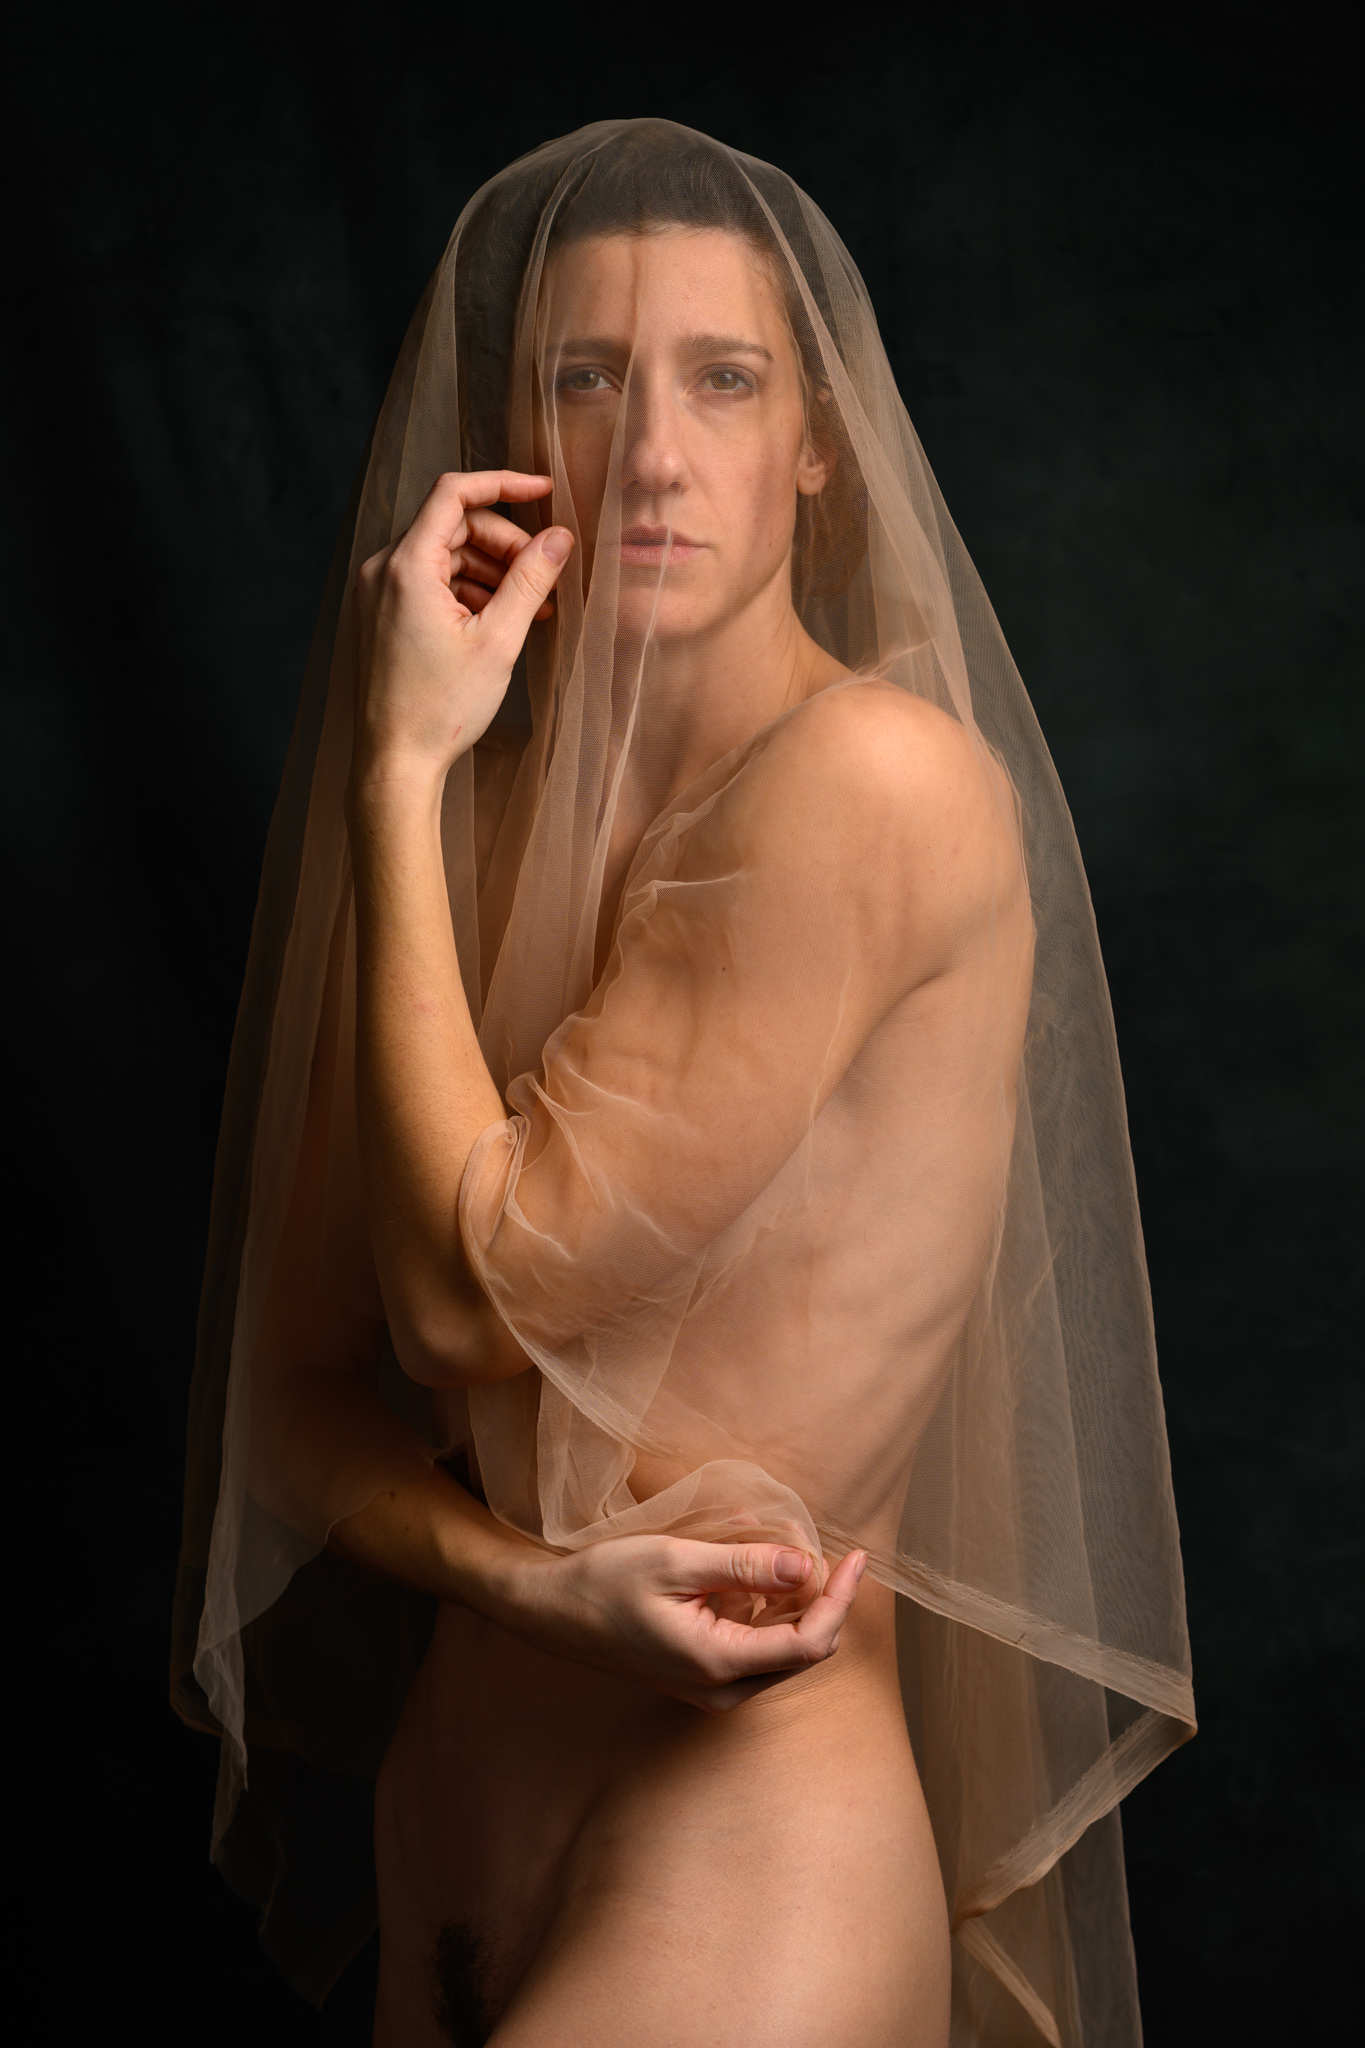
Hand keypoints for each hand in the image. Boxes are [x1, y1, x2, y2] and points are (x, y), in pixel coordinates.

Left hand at [352, 469, 573, 784]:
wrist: (395, 762)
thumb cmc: (441, 707)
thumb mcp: (498, 640)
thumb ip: (530, 580)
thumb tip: (560, 538)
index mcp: (406, 566)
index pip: (454, 493)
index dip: (503, 483)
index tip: (544, 491)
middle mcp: (383, 570)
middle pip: (454, 526)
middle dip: (505, 544)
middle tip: (543, 576)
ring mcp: (378, 594)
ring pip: (445, 557)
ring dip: (491, 572)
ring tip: (530, 608)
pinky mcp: (382, 616)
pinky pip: (430, 584)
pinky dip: (468, 593)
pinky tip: (499, 622)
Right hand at [502, 1535, 868, 1712]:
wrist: (551, 1612)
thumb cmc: (606, 1582)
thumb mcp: (675, 1561)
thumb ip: (744, 1565)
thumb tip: (808, 1567)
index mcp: (718, 1663)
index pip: (809, 1643)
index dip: (840, 1600)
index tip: (854, 1556)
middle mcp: (723, 1689)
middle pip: (802, 1649)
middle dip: (819, 1596)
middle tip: (814, 1543)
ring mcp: (713, 1688)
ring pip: (781, 1646)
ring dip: (790, 1598)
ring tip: (772, 1544)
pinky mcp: (704, 1676)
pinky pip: (755, 1643)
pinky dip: (764, 1605)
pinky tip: (744, 1565)